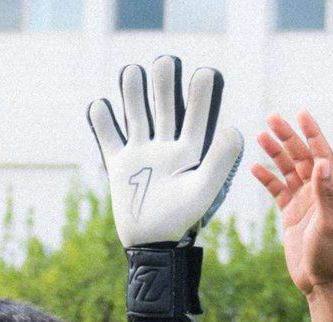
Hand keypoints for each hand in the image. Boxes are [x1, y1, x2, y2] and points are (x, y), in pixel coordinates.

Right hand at [87, 56, 243, 247]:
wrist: (151, 246)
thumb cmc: (181, 220)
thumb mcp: (204, 189)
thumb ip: (219, 159)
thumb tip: (232, 128)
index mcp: (190, 151)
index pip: (197, 113)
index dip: (203, 91)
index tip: (207, 73)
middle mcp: (166, 146)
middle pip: (163, 103)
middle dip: (164, 80)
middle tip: (165, 63)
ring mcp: (141, 153)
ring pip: (135, 110)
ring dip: (132, 89)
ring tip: (133, 74)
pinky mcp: (118, 164)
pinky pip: (106, 135)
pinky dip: (100, 118)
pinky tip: (101, 108)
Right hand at [253, 112, 332, 296]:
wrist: (322, 282)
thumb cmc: (331, 255)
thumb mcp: (330, 222)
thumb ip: (326, 192)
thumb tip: (321, 162)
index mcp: (332, 191)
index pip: (321, 155)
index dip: (313, 134)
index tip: (302, 114)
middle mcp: (318, 193)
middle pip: (302, 157)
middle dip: (288, 137)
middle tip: (272, 117)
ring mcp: (304, 203)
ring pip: (288, 171)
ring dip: (275, 153)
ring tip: (261, 135)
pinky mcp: (291, 215)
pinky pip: (277, 191)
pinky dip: (267, 178)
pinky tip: (255, 168)